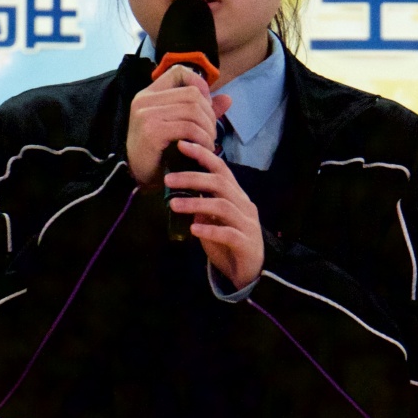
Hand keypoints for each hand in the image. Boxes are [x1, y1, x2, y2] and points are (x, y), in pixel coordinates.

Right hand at [126, 65, 233, 186]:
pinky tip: (204, 149)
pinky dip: (203, 139)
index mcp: (149, 94)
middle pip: (192, 93)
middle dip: (209, 114)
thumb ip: (201, 111)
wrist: (137, 178)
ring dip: (208, 129)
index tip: (207, 106)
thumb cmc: (159, 153)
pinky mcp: (152, 131)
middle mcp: (145, 100)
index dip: (200, 84)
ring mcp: (147, 114)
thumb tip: (228, 99)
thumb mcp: (179, 126)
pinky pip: (189, 127)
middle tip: (211, 133)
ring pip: (193, 109)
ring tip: (209, 143)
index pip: (179, 72)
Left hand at [166, 140, 264, 289]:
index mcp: (236, 196)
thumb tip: (179, 192)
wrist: (249, 272)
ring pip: (222, 207)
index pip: (221, 169)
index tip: (182, 145)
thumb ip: (201, 205)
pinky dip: (210, 230)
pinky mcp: (246, 244)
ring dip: (195, 204)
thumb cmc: (228, 243)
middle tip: (168, 180)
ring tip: (173, 205)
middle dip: (192, 178)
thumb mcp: (212, 220)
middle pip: (220, 184)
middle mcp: (244, 205)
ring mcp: (247, 224)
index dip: (203, 155)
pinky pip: (228, 234)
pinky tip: (193, 230)